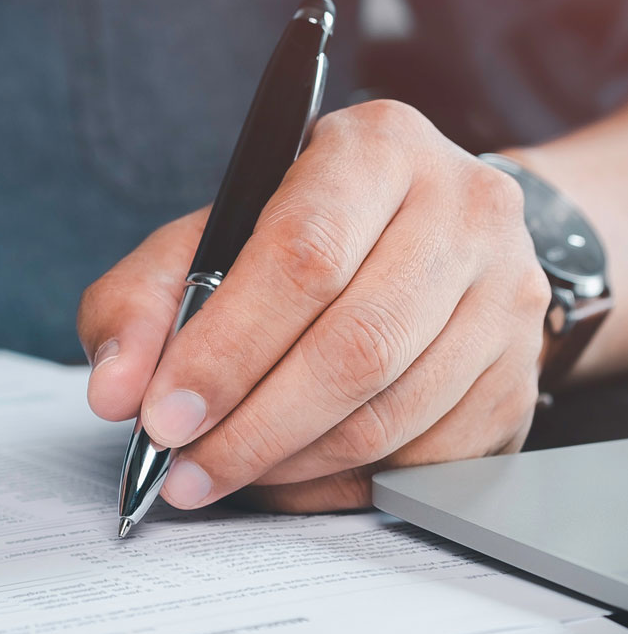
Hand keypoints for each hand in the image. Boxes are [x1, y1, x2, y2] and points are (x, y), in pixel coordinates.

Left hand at [78, 100, 549, 513]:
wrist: (428, 234)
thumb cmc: (304, 232)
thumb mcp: (210, 237)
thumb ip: (144, 300)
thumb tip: (116, 390)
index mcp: (374, 150)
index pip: (302, 257)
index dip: (226, 350)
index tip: (164, 417)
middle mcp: (461, 212)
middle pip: (353, 346)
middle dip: (252, 428)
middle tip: (184, 470)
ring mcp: (505, 296)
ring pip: (390, 413)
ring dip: (290, 463)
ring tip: (225, 472)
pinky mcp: (516, 375)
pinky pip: (426, 459)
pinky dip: (343, 483)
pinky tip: (291, 475)